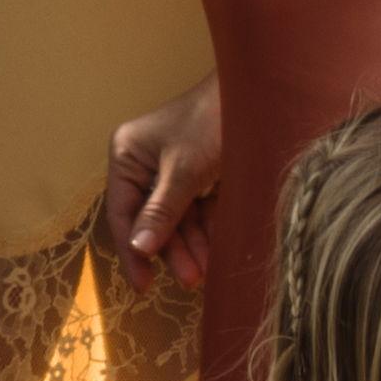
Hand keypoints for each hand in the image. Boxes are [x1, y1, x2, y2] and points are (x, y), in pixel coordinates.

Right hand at [100, 76, 219, 283]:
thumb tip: (138, 249)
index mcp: (127, 156)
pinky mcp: (200, 175)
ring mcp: (174, 170)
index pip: (122, 211)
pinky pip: (198, 211)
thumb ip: (161, 212)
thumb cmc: (211, 123)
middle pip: (151, 218)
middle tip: (191, 280)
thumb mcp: (184, 171)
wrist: (258, 95)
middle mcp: (145, 164)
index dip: (132, 249)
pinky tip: (217, 251)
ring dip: (191, 245)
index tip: (144, 285)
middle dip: (171, 250)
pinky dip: (207, 231)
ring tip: (207, 271)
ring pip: (177, 218)